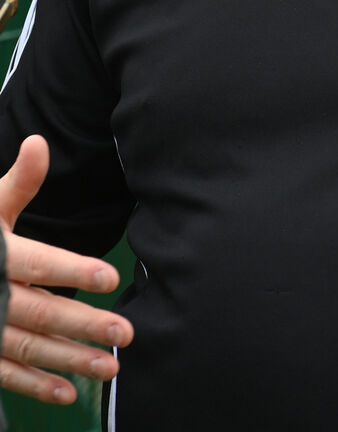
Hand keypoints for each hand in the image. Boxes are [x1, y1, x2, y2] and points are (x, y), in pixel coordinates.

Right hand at [0, 135, 133, 404]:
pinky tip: (69, 393)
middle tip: (126, 331)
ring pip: (29, 348)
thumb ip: (18, 182)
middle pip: (41, 312)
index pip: (39, 263)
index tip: (110, 277)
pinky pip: (5, 375)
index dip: (73, 271)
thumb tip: (39, 142)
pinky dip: (35, 386)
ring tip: (111, 366)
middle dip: (84, 324)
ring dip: (70, 360)